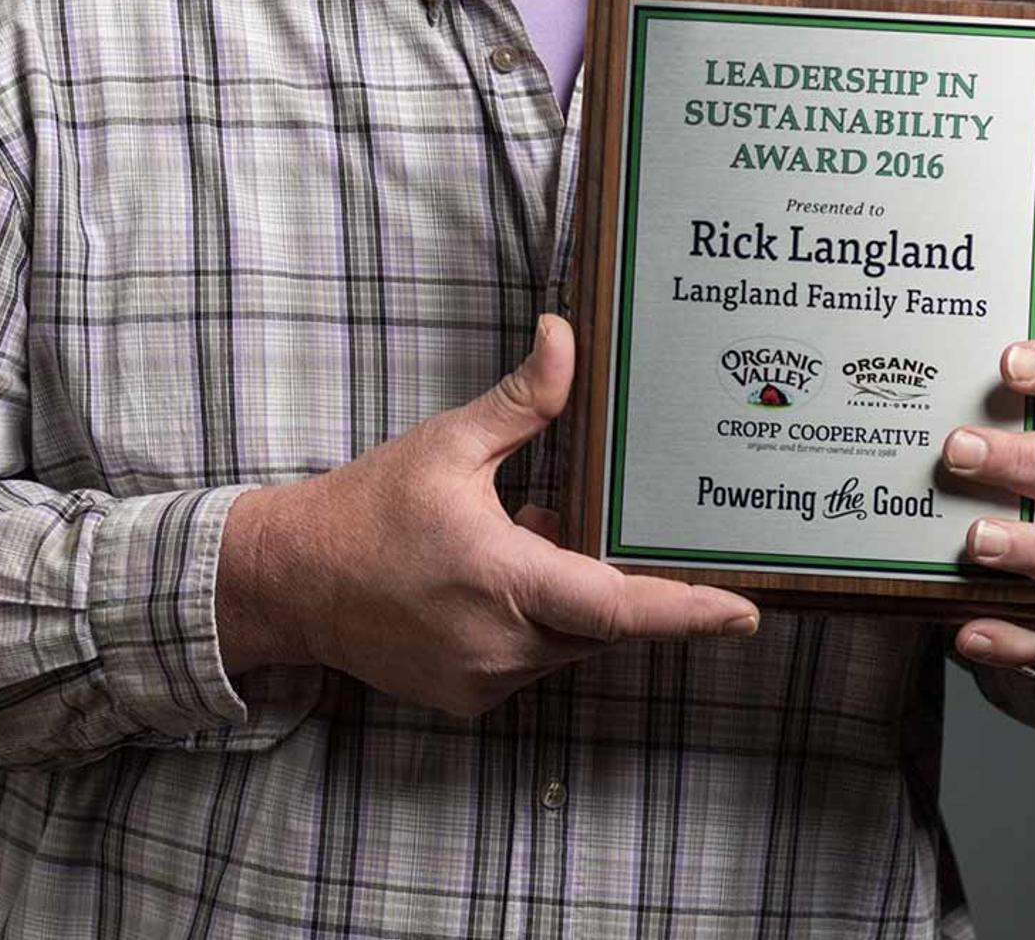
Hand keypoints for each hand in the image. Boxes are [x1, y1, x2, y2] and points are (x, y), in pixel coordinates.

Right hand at [221, 315, 761, 715]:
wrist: (291, 580)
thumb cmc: (368, 509)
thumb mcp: (448, 445)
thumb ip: (522, 400)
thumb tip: (567, 337)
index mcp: (501, 580)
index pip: (620, 608)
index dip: (687, 611)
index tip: (744, 612)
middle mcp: (500, 644)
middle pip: (601, 623)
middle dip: (613, 578)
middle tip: (583, 527)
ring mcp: (483, 680)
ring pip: (570, 643)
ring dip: (569, 597)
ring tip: (520, 537)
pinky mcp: (468, 697)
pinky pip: (532, 659)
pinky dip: (535, 623)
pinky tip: (495, 577)